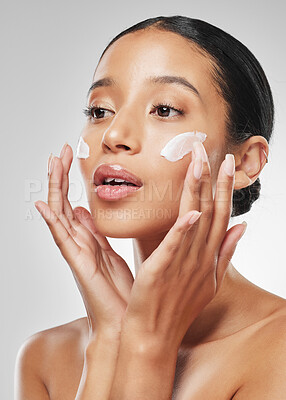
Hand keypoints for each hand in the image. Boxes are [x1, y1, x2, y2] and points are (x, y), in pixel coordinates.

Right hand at [34, 143, 133, 338]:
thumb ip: (94, 232)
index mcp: (88, 240)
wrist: (127, 321)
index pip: (73, 204)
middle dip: (61, 177)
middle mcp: (78, 243)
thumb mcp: (110, 253)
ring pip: (60, 215)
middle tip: (59, 152)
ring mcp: (76, 253)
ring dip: (55, 189)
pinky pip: (62, 239)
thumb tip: (83, 210)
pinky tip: (44, 205)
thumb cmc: (121, 291)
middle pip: (64, 204)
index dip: (69, 181)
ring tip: (52, 164)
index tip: (70, 157)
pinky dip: (52, 221)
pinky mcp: (79, 264)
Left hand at [121, 142, 246, 350]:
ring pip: (194, 220)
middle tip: (210, 150)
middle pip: (210, 211)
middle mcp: (200, 255)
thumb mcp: (209, 280)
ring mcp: (183, 262)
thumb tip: (243, 227)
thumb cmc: (179, 306)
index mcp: (208, 255)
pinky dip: (183, 229)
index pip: (221, 214)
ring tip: (199, 163)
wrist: (156, 335)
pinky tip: (190, 211)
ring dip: (198, 191)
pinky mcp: (162, 269)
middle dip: (212, 179)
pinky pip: (175, 246)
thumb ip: (226, 252)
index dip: (224, 187)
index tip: (224, 162)